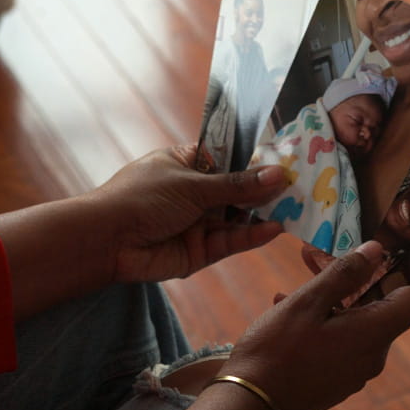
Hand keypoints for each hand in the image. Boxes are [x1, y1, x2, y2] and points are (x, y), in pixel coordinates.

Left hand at [90, 145, 288, 282]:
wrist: (106, 240)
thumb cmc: (142, 197)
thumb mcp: (192, 185)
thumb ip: (236, 185)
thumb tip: (279, 175)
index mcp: (187, 164)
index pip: (228, 159)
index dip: (255, 161)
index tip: (288, 158)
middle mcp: (195, 192)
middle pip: (238, 190)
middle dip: (266, 189)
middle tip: (303, 185)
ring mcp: (198, 222)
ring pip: (238, 218)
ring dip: (264, 213)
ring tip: (298, 206)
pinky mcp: (199, 251)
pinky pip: (231, 242)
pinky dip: (251, 236)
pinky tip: (274, 227)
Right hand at [220, 241, 409, 409]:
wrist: (251, 406)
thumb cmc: (277, 350)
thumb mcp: (307, 303)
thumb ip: (344, 274)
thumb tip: (376, 250)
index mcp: (373, 334)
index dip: (408, 271)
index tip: (381, 253)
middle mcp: (373, 355)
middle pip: (381, 307)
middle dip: (354, 279)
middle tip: (316, 259)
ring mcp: (355, 371)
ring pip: (357, 323)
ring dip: (332, 299)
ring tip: (292, 287)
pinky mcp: (337, 380)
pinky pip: (341, 342)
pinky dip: (323, 322)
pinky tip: (287, 312)